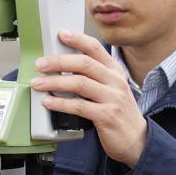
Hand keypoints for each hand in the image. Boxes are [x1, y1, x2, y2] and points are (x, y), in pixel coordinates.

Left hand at [30, 30, 146, 167]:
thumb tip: (63, 67)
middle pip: (84, 64)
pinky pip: (79, 106)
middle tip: (40, 64)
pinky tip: (48, 102)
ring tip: (38, 83)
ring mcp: (113, 98)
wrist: (137, 140)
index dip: (77, 39)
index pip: (95, 48)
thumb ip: (94, 77)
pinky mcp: (107, 116)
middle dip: (58, 62)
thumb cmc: (119, 114)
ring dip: (55, 82)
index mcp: (115, 71)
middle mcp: (115, 81)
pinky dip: (60, 103)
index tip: (60, 34)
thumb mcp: (112, 89)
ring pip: (79, 83)